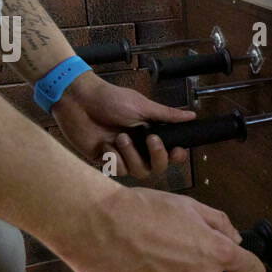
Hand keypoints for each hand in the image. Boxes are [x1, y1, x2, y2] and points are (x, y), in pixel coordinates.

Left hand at [52, 71, 196, 177]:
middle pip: (157, 167)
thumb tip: (192, 115)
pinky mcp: (105, 160)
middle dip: (156, 155)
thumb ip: (167, 115)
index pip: (170, 153)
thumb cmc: (109, 99)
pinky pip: (118, 170)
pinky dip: (113, 157)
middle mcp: (138, 147)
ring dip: (131, 154)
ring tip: (119, 137)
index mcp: (150, 134)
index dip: (176, 156)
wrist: (79, 101)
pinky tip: (105, 144)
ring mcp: (122, 155)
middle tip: (149, 138)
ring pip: (138, 171)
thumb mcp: (142, 106)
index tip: (176, 150)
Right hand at [55, 185, 265, 271]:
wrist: (96, 225)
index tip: (250, 271)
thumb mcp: (188, 205)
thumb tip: (235, 238)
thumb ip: (218, 223)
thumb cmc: (140, 211)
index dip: (251, 269)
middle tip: (183, 263)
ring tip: (157, 270)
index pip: (251, 270)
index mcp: (216, 253)